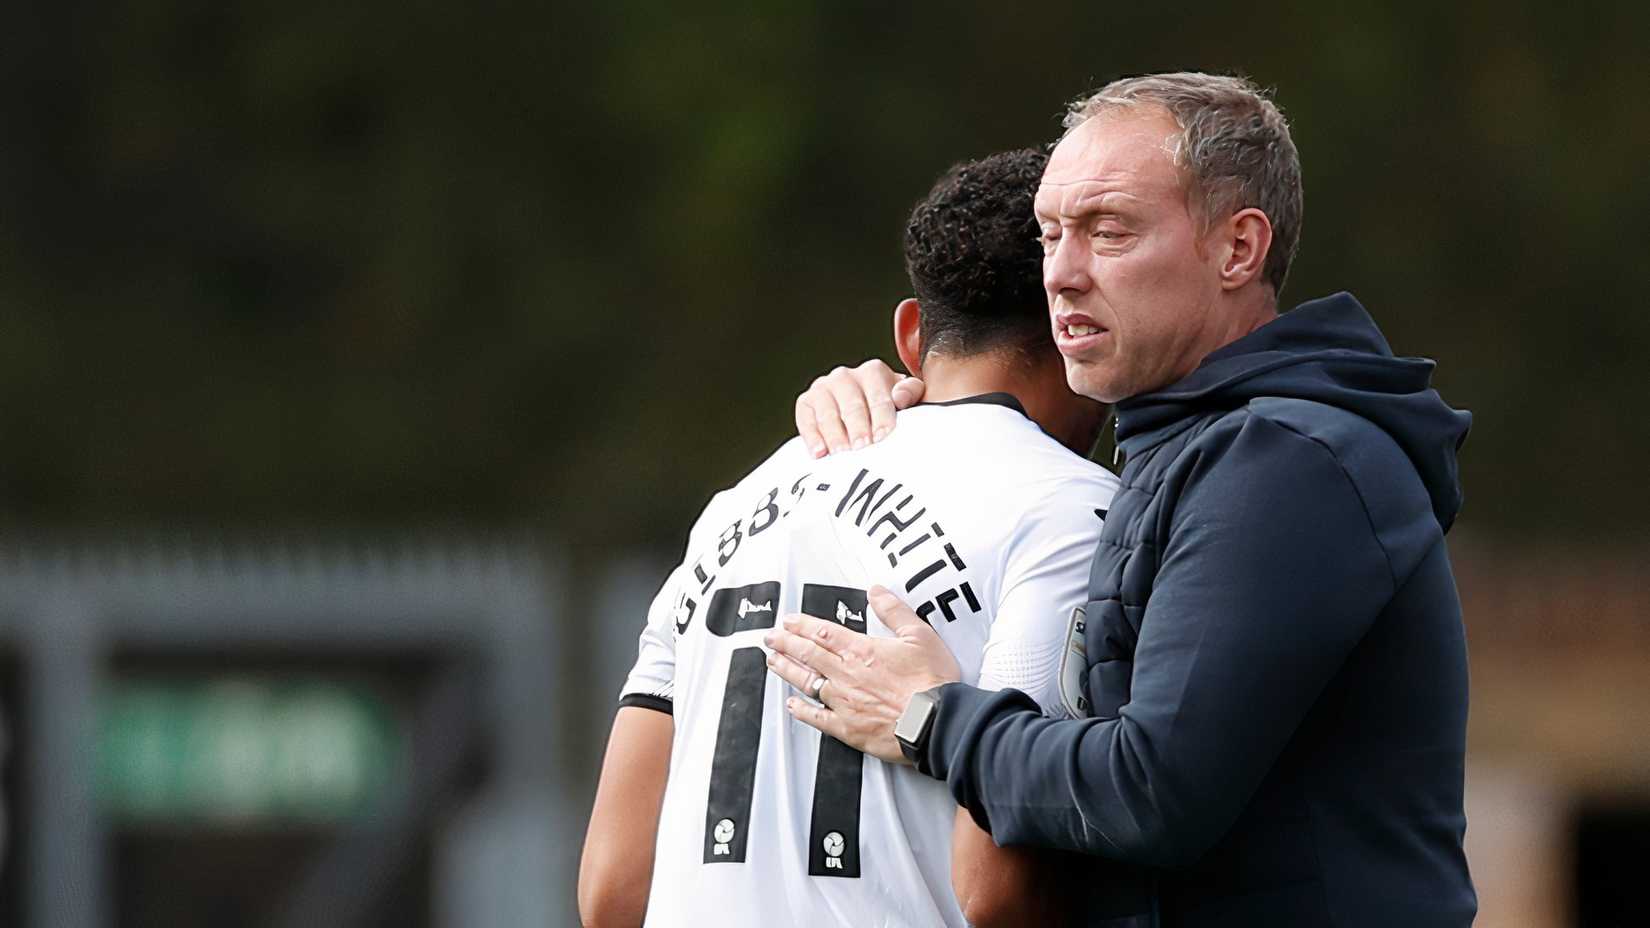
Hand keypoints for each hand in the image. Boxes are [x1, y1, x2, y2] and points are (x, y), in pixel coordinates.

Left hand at [764, 586, 960, 762]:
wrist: (937, 722)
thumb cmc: (932, 682)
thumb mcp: (919, 635)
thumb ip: (894, 611)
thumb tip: (876, 592)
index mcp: (861, 651)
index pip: (823, 633)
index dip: (802, 625)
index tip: (788, 621)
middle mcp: (846, 675)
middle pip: (808, 655)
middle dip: (785, 644)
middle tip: (770, 638)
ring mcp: (843, 702)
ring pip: (807, 683)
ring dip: (787, 671)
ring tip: (773, 662)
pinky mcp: (848, 728)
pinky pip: (817, 718)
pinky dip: (802, 711)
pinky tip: (792, 705)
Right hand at [795, 360, 925, 457]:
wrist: (863, 412)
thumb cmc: (889, 408)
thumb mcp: (907, 399)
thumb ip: (910, 394)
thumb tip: (900, 397)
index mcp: (873, 372)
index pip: (878, 395)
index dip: (882, 416)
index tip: (883, 436)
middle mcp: (845, 376)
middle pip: (852, 404)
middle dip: (858, 427)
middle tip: (862, 446)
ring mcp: (823, 388)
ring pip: (828, 411)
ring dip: (835, 434)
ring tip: (841, 453)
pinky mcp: (806, 402)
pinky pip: (806, 419)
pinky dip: (812, 437)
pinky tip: (819, 453)